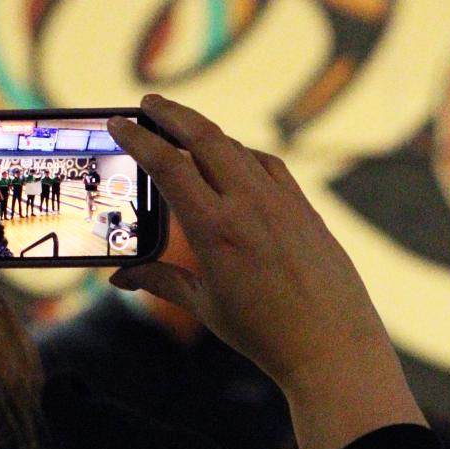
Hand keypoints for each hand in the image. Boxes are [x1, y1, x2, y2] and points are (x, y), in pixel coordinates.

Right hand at [106, 97, 423, 448]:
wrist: (331, 344)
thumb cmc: (264, 333)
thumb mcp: (205, 306)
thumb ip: (161, 281)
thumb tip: (121, 276)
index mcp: (216, 229)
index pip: (168, 165)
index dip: (138, 138)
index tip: (119, 122)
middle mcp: (249, 205)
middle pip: (204, 137)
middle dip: (171, 114)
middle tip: (148, 104)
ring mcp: (281, 202)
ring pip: (237, 148)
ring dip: (206, 132)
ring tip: (183, 128)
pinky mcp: (304, 208)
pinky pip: (268, 166)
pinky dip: (243, 155)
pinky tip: (233, 159)